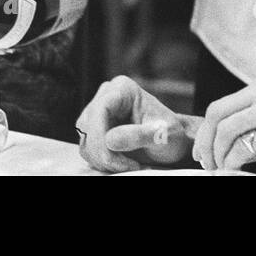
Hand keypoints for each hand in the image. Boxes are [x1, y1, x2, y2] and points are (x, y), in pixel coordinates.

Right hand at [75, 76, 198, 171]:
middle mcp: (106, 95)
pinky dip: (100, 161)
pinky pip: (87, 147)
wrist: (171, 142)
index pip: (100, 110)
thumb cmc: (171, 135)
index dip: (101, 137)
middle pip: (88, 126)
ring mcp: (98, 111)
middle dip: (103, 152)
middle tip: (127, 167)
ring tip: (128, 165)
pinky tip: (121, 163)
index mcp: (123, 89)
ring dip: (102, 159)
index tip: (115, 159)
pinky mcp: (94, 128)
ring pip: (85, 139)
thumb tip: (110, 140)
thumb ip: (139, 136)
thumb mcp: (162, 135)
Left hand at [192, 69, 255, 170]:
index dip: (207, 128)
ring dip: (218, 153)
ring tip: (219, 166)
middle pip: (218, 113)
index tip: (203, 145)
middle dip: (205, 140)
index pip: (223, 103)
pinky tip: (235, 168)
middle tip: (204, 159)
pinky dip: (235, 161)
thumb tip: (230, 145)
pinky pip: (245, 148)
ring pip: (228, 130)